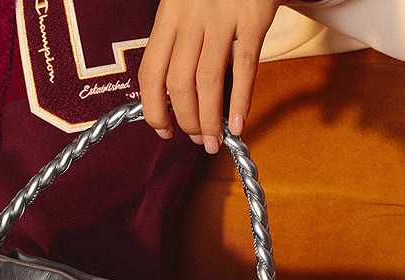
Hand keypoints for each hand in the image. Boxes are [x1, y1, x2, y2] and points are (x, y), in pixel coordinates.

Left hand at [139, 0, 281, 149]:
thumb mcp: (187, 3)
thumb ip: (179, 41)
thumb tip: (174, 95)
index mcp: (168, 15)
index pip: (150, 74)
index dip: (154, 110)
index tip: (163, 130)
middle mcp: (190, 15)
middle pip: (178, 84)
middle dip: (186, 121)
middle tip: (195, 139)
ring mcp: (222, 15)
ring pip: (208, 81)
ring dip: (209, 120)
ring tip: (213, 141)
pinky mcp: (253, 15)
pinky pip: (244, 66)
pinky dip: (239, 101)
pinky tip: (237, 124)